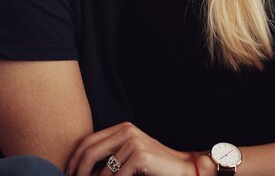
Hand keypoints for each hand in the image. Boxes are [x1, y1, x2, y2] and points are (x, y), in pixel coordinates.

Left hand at [67, 122, 194, 175]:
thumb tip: (83, 169)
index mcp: (122, 128)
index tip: (68, 174)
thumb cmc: (153, 165)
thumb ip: (111, 155)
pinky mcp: (139, 156)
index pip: (88, 141)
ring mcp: (133, 142)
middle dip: (78, 172)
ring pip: (102, 171)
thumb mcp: (130, 154)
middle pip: (90, 152)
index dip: (74, 159)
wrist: (181, 168)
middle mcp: (126, 131)